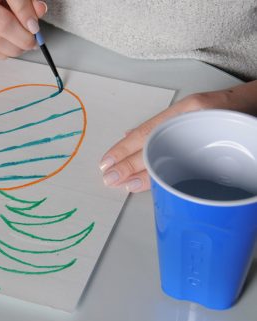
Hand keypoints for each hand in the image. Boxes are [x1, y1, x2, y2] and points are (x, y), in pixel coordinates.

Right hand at [0, 0, 47, 58]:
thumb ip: (19, 1)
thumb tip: (39, 11)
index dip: (27, 14)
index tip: (35, 27)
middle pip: (2, 25)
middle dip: (23, 38)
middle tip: (31, 42)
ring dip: (13, 49)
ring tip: (20, 47)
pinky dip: (0, 53)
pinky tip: (4, 49)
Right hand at [99, 81, 256, 192]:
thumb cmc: (251, 117)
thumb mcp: (230, 141)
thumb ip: (199, 159)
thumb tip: (166, 177)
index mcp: (192, 114)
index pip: (149, 138)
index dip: (128, 157)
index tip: (112, 171)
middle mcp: (185, 113)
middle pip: (146, 138)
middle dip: (125, 160)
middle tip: (107, 177)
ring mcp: (187, 114)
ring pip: (152, 135)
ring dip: (131, 152)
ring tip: (113, 167)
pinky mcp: (192, 118)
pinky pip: (161, 131)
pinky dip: (144, 141)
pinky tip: (134, 145)